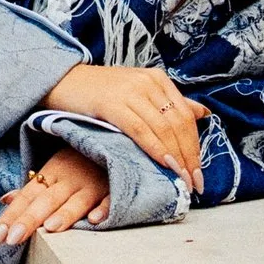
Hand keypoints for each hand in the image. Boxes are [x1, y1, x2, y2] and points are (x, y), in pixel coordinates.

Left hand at [0, 146, 108, 246]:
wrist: (110, 139)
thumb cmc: (76, 162)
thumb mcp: (52, 171)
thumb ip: (30, 190)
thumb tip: (5, 200)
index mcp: (50, 174)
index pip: (26, 196)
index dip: (11, 216)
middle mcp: (69, 179)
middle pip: (46, 200)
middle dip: (29, 219)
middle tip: (12, 239)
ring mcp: (92, 184)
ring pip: (77, 200)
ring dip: (64, 213)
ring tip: (49, 228)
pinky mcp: (114, 188)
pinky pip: (110, 198)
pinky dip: (103, 208)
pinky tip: (94, 219)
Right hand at [43, 62, 209, 193]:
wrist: (62, 81)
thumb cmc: (100, 91)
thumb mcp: (138, 92)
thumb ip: (169, 103)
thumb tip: (202, 113)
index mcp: (158, 79)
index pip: (186, 117)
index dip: (196, 147)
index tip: (199, 172)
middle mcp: (148, 82)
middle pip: (178, 124)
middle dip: (190, 157)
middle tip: (195, 183)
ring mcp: (131, 91)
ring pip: (163, 129)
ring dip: (176, 158)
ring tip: (182, 180)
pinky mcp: (112, 103)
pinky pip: (140, 130)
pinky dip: (155, 149)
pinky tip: (163, 164)